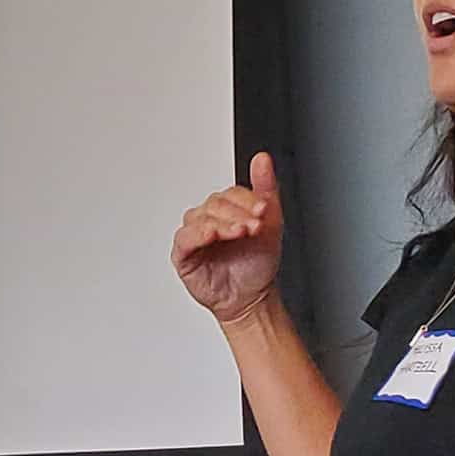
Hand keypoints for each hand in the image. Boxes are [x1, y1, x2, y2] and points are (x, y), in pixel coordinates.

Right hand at [171, 152, 284, 324]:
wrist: (252, 297)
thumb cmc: (256, 263)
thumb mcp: (271, 222)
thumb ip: (265, 188)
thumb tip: (262, 159)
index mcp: (227, 209)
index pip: (231, 193)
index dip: (248, 200)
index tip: (263, 210)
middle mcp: (208, 218)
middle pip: (216, 204)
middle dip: (238, 214)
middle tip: (255, 226)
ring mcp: (194, 235)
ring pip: (201, 217)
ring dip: (223, 224)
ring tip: (241, 233)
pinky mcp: (183, 254)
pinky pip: (185, 239)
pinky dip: (198, 235)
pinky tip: (213, 235)